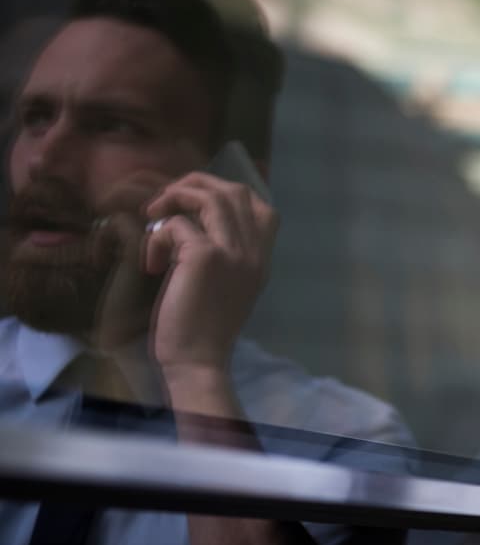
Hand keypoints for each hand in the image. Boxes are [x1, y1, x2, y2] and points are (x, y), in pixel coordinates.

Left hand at [142, 172, 276, 375]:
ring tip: (153, 217)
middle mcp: (253, 252)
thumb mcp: (227, 286)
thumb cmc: (205, 327)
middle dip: (195, 185)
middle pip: (234, 191)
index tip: (196, 205)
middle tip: (166, 203)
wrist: (197, 359)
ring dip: (174, 198)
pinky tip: (151, 264)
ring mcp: (232, 252)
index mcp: (262, 259)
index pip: (263, 206)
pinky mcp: (204, 257)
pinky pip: (175, 225)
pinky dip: (155, 238)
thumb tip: (193, 221)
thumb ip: (226, 254)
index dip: (228, 193)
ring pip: (209, 197)